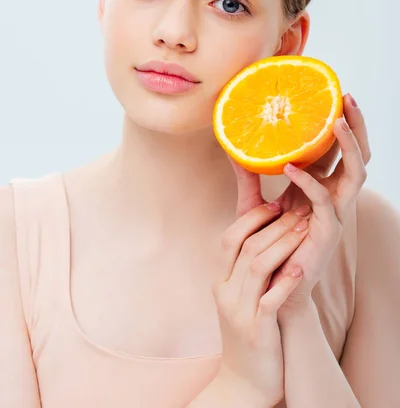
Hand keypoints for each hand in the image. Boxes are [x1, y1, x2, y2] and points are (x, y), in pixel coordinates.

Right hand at [212, 174, 311, 406]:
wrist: (244, 382)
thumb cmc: (249, 332)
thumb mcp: (240, 296)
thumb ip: (247, 267)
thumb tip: (264, 233)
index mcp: (221, 280)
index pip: (230, 237)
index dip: (253, 217)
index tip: (276, 203)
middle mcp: (225, 292)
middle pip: (247, 247)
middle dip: (276, 225)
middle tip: (299, 210)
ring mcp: (239, 312)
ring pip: (258, 267)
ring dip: (284, 244)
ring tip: (305, 230)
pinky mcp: (256, 331)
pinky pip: (269, 300)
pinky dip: (285, 282)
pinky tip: (301, 268)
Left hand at [234, 93, 371, 322]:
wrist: (269, 285)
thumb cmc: (264, 244)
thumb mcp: (253, 202)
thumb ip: (247, 174)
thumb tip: (231, 144)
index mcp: (320, 185)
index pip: (337, 148)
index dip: (338, 121)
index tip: (332, 92)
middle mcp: (333, 195)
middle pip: (358, 154)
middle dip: (356, 125)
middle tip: (347, 97)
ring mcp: (334, 213)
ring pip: (356, 173)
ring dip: (349, 145)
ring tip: (336, 120)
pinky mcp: (327, 231)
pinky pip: (324, 200)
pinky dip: (310, 181)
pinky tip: (291, 166)